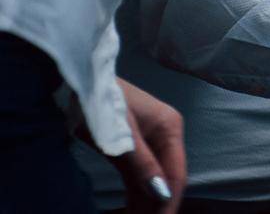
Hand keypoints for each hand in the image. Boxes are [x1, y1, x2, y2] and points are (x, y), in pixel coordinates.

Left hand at [111, 79, 184, 213]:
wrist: (84, 79)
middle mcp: (165, 137)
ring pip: (152, 181)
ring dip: (146, 204)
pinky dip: (136, 195)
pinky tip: (132, 211)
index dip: (169, 201)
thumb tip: (161, 193)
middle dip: (158, 205)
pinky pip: (139, 177)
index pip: (175, 173)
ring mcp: (150, 143)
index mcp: (169, 129)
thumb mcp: (122, 132)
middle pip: (166, 179)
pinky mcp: (134, 148)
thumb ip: (142, 163)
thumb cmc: (103, 100)